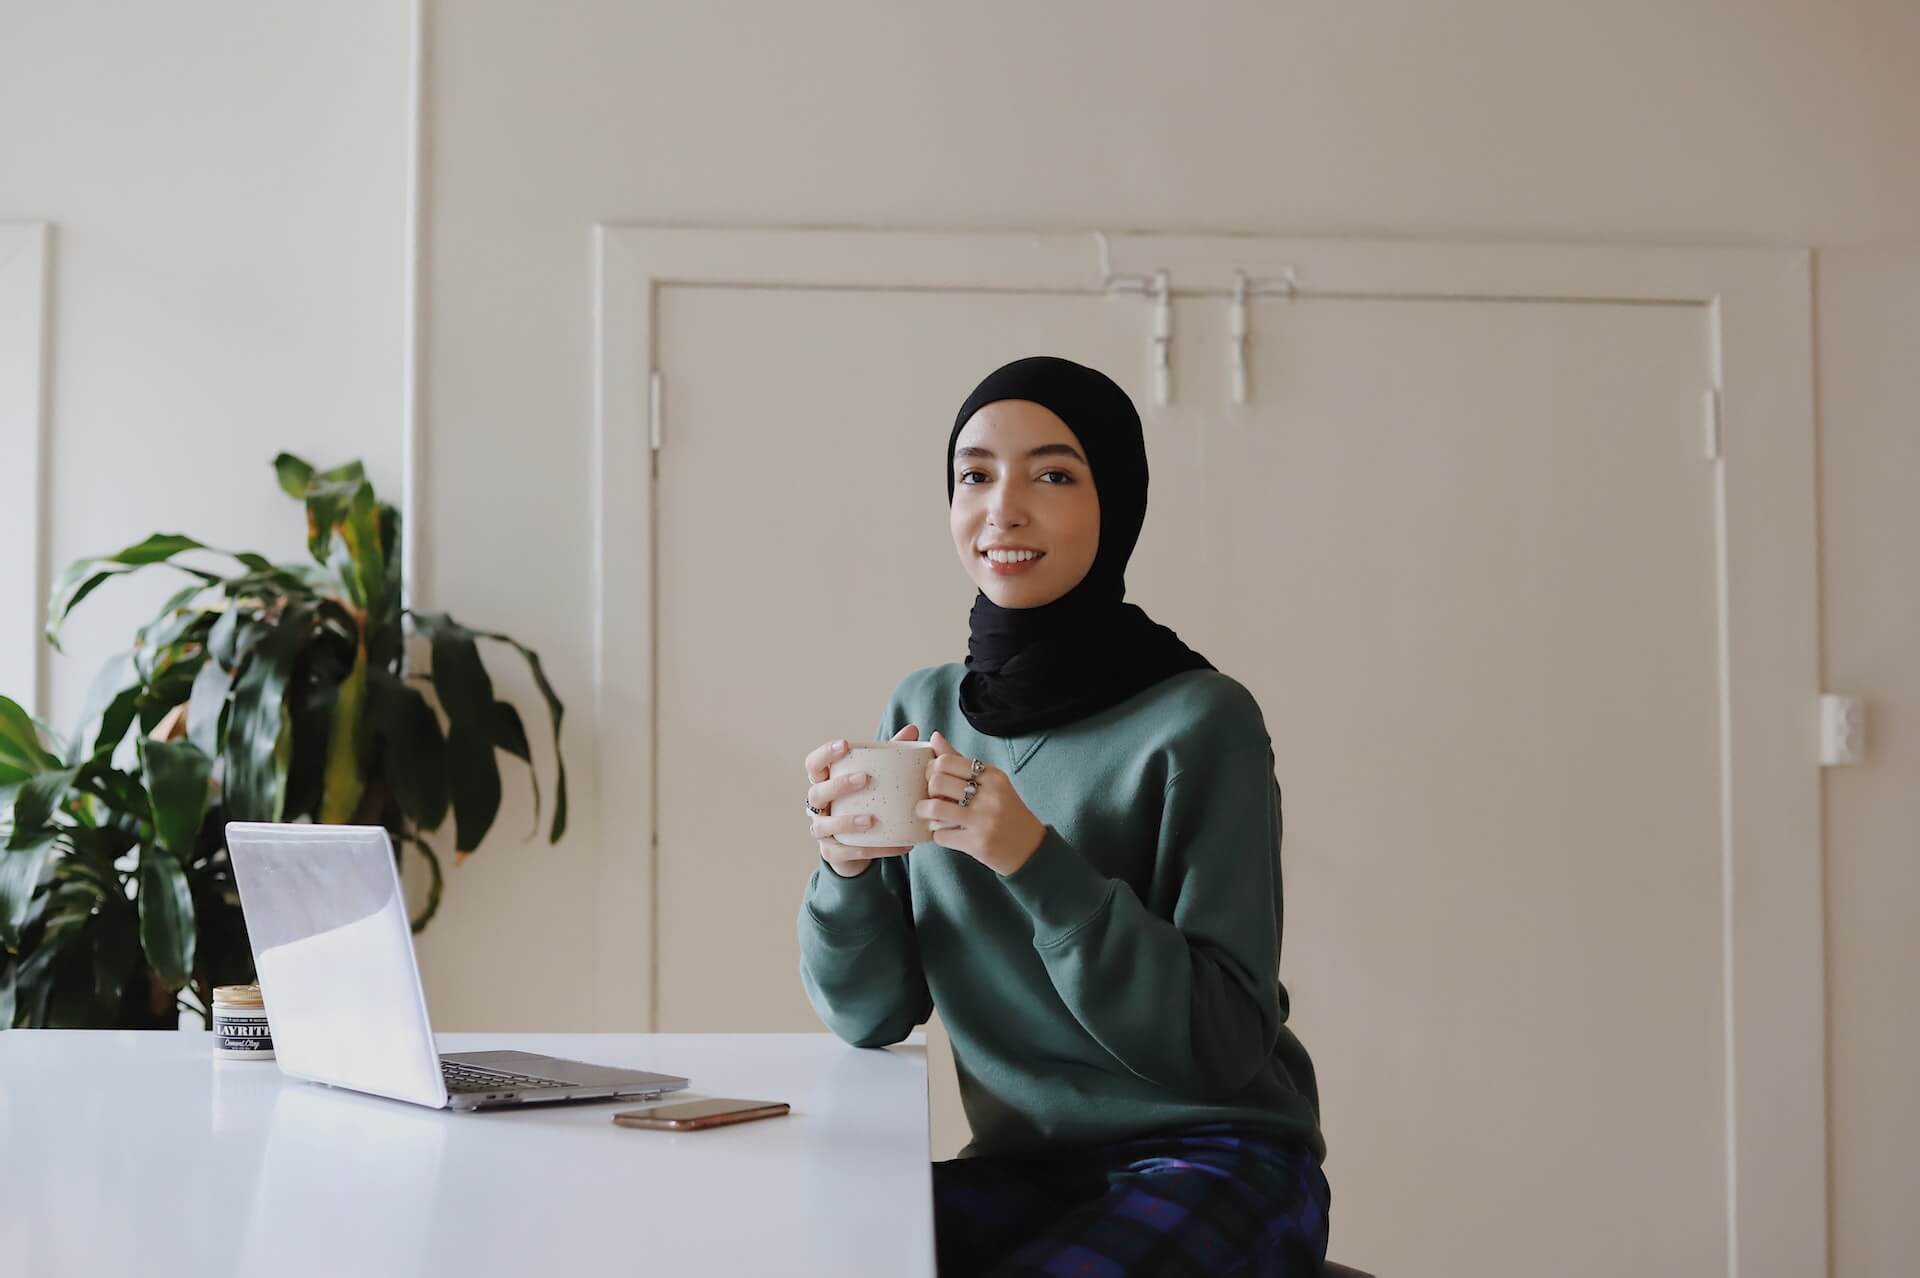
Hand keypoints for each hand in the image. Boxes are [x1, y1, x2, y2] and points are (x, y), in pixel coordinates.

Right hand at [805, 724, 920, 877]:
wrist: (857, 845)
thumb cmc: (864, 802)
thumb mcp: (875, 777)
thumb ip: (890, 754)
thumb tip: (914, 729)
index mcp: (824, 782)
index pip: (814, 764)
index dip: (825, 754)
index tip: (845, 745)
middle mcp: (817, 806)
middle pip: (816, 792)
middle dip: (838, 785)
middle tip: (864, 779)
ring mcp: (821, 830)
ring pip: (824, 826)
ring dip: (846, 821)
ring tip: (871, 820)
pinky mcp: (832, 852)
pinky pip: (848, 852)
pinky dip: (874, 850)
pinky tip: (900, 845)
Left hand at [917, 731, 1046, 876]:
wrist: (1029, 848)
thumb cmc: (1005, 810)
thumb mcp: (990, 782)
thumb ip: (960, 761)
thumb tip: (934, 737)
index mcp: (993, 776)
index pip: (946, 761)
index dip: (932, 769)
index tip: (934, 778)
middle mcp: (990, 795)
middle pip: (937, 782)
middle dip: (928, 790)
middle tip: (933, 797)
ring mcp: (984, 820)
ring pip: (935, 808)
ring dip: (925, 811)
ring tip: (928, 814)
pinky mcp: (977, 843)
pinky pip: (941, 835)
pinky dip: (937, 833)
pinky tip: (944, 831)